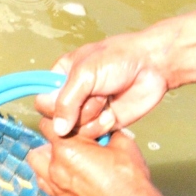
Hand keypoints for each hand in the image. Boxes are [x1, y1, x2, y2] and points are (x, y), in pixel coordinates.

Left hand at [28, 121, 176, 195]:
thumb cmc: (129, 178)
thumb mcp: (123, 143)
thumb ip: (108, 131)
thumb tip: (106, 127)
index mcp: (67, 150)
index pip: (47, 126)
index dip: (58, 121)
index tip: (71, 124)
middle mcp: (55, 169)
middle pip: (37, 150)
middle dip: (49, 145)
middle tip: (69, 144)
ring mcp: (56, 188)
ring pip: (38, 169)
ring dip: (48, 163)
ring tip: (68, 161)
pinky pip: (47, 185)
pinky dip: (52, 178)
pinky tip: (71, 177)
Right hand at [35, 29, 173, 138]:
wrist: (152, 67)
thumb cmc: (118, 59)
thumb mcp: (85, 74)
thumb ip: (66, 101)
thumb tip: (57, 129)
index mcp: (62, 77)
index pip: (43, 100)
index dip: (51, 107)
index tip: (67, 101)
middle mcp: (72, 96)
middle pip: (58, 120)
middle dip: (76, 111)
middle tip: (94, 95)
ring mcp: (88, 111)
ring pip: (75, 131)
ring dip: (91, 118)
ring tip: (106, 100)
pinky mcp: (103, 123)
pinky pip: (92, 135)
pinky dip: (101, 126)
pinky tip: (112, 113)